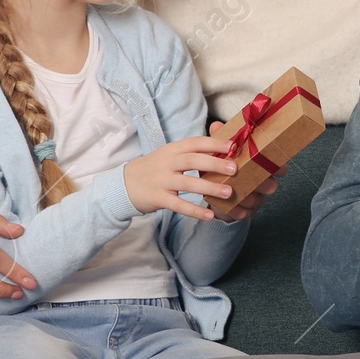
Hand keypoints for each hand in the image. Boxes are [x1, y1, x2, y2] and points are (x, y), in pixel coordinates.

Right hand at [123, 135, 239, 220]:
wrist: (123, 184)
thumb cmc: (154, 168)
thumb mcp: (168, 155)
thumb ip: (190, 152)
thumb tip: (222, 148)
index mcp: (172, 150)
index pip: (195, 142)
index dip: (214, 143)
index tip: (233, 145)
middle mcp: (167, 163)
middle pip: (193, 160)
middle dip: (215, 163)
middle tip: (235, 168)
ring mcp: (162, 181)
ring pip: (188, 183)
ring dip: (210, 187)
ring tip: (229, 192)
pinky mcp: (158, 198)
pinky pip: (178, 205)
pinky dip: (194, 210)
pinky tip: (209, 216)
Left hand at [208, 119, 278, 220]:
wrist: (214, 190)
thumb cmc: (223, 166)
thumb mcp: (221, 151)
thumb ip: (220, 139)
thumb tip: (216, 125)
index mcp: (262, 167)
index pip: (279, 166)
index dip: (278, 166)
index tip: (274, 166)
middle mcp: (263, 184)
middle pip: (270, 185)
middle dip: (261, 183)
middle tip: (250, 178)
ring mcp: (255, 199)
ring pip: (256, 200)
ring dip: (246, 196)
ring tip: (233, 192)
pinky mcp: (245, 212)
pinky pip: (245, 214)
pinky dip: (237, 211)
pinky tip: (228, 207)